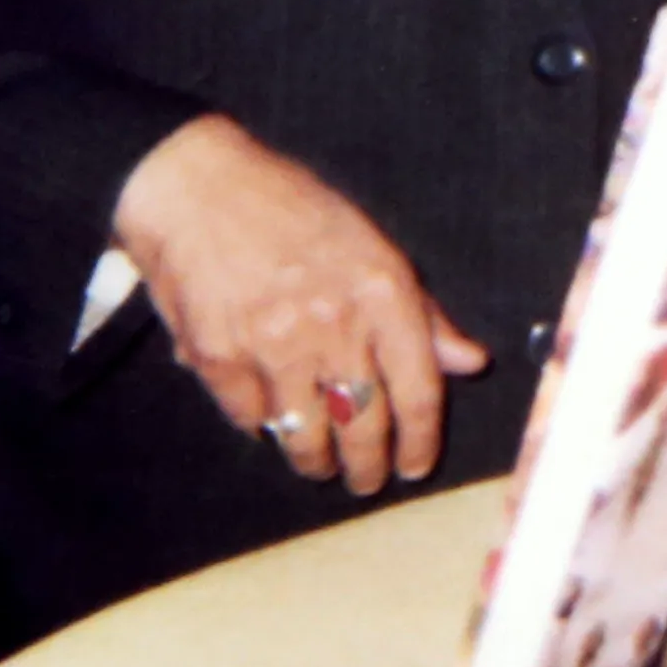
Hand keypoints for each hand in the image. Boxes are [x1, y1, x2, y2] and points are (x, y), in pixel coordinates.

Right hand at [111, 114, 490, 494]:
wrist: (197, 186)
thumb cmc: (290, 209)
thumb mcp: (371, 246)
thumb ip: (422, 314)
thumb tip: (469, 361)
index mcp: (382, 292)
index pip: (418, 390)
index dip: (421, 440)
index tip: (414, 466)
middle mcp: (333, 325)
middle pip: (365, 425)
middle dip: (368, 466)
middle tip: (366, 479)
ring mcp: (273, 346)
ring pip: (306, 436)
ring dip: (315, 460)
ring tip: (319, 464)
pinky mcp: (219, 359)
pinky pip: (250, 419)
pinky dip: (261, 425)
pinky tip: (267, 421)